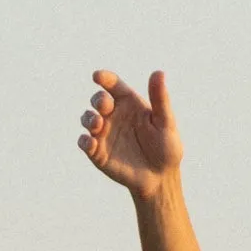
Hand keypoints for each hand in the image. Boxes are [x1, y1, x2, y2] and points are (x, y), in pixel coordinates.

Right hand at [77, 68, 182, 197]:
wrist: (161, 178)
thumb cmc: (166, 148)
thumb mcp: (166, 122)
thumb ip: (160, 98)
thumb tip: (159, 72)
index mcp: (129, 103)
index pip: (113, 84)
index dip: (104, 78)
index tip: (98, 77)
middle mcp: (113, 115)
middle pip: (98, 100)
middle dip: (98, 100)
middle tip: (105, 106)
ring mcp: (104, 133)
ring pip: (87, 118)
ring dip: (88, 118)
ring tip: (97, 124)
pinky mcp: (98, 152)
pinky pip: (84, 143)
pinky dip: (84, 141)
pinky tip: (90, 142)